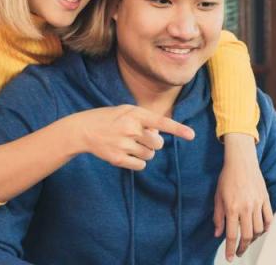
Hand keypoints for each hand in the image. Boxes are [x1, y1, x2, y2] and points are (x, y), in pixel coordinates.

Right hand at [66, 105, 194, 169]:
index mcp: (135, 115)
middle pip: (158, 144)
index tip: (191, 135)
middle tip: (143, 139)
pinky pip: (140, 165)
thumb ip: (146, 121)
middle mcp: (130, 129)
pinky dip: (138, 162)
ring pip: (150, 156)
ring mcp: (123, 145)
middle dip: (155, 144)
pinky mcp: (117, 159)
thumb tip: (159, 136)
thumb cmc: (111, 118)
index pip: (160, 122)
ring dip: (146, 152)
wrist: (84, 129)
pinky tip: (127, 153)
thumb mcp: (128, 111)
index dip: (177, 129)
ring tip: (132, 145)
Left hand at [213, 133, 272, 261]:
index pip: (231, 235)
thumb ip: (218, 217)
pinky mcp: (265, 199)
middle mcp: (246, 208)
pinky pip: (268, 218)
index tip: (229, 257)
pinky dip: (266, 227)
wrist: (241, 161)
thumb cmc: (227, 178)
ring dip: (254, 238)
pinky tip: (261, 230)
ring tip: (248, 239)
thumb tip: (217, 234)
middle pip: (247, 236)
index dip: (230, 249)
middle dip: (243, 247)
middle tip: (238, 252)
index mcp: (232, 208)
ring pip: (259, 229)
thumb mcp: (217, 197)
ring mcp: (257, 204)